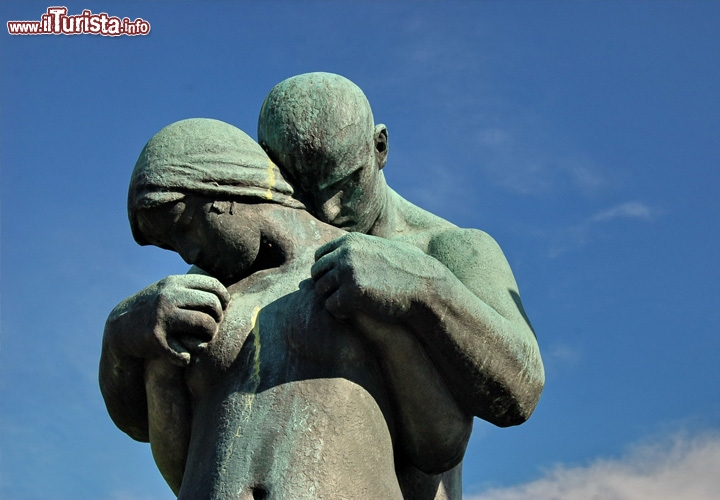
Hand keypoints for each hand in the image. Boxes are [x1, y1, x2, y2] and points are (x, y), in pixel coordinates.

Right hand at [108, 274, 229, 365]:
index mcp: (174, 282)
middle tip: (211, 327)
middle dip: (218, 319)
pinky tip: (183, 357)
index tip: (221, 309)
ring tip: (202, 341)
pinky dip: (187, 358)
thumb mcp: (169, 290)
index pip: (214, 285)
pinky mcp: (155, 338)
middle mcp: (168, 296)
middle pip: (213, 305)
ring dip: (209, 337)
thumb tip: (226, 291)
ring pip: (206, 325)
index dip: (224, 298)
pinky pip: (186, 352)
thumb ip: (192, 288)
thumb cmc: (153, 309)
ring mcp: (162, 316)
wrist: (119, 328)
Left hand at [311, 233, 441, 321]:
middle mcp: (345, 253)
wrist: (426, 288)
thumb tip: (365, 244)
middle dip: (326, 287)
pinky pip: (331, 306)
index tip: (339, 284)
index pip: (320, 256)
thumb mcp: (390, 247)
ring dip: (333, 301)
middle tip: (342, 299)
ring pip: (321, 291)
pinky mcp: (351, 293)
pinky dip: (339, 313)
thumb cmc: (412, 270)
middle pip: (316, 274)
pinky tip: (353, 314)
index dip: (327, 272)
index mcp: (351, 241)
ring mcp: (346, 272)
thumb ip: (370, 245)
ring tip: (349, 307)